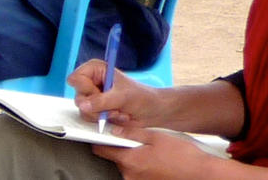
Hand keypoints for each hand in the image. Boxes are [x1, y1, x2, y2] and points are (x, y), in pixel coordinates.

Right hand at [72, 59, 160, 131]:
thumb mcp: (122, 96)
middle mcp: (91, 82)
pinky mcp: (95, 110)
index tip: (100, 94)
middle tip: (113, 106)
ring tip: (118, 112)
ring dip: (103, 115)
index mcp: (95, 70)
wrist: (153, 112)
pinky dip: (104, 120)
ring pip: (83, 110)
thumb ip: (101, 101)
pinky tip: (117, 116)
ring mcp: (92, 97)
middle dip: (97, 106)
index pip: (76, 79)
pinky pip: (90, 118)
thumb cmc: (142, 98)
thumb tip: (82, 105)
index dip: (86, 89)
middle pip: (78, 96)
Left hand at [92, 125, 217, 179]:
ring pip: (128, 166)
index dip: (100, 139)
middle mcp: (130, 175)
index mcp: (130, 160)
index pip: (101, 149)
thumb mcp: (156, 136)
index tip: (102, 133)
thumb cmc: (183, 155)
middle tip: (138, 140)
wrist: (203, 173)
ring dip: (135, 158)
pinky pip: (139, 173)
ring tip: (152, 152)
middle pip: (115, 158)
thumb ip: (131, 133)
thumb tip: (114, 130)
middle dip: (122, 148)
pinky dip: (144, 166)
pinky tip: (157, 161)